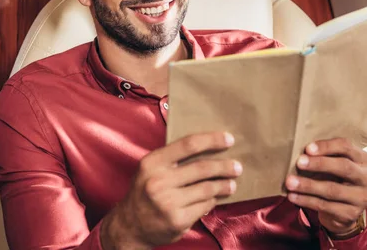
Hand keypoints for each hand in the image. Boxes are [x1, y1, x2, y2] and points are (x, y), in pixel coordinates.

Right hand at [100, 132, 241, 249]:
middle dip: (224, 166)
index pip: (188, 144)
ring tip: (231, 184)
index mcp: (152, 163)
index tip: (229, 139)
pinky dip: (212, 202)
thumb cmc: (145, 192)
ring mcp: (168, 203)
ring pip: (207, 189)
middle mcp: (158, 181)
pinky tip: (215, 199)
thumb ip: (173, 158)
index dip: (212, 140)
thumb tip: (210, 146)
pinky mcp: (177, 220)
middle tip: (237, 167)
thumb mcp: (151, 169)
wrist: (129, 226)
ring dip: (224, 186)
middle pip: (202, 168)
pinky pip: (204, 206)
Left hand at [285, 138, 366, 235]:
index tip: (308, 148)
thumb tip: (302, 152)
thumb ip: (326, 157)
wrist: (344, 212)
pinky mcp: (351, 214)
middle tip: (299, 162)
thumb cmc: (336, 180)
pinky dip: (306, 200)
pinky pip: (325, 206)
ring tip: (290, 182)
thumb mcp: (336, 166)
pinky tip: (293, 196)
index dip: (327, 147)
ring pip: (332, 189)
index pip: (347, 147)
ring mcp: (361, 198)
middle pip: (344, 167)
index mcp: (363, 160)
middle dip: (319, 164)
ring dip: (308, 185)